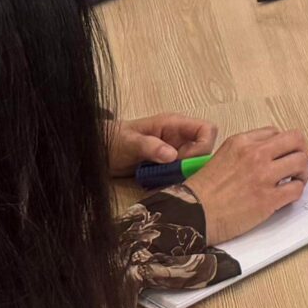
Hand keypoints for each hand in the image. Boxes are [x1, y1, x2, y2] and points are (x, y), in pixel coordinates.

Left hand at [103, 111, 217, 177]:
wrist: (100, 152)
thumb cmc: (113, 140)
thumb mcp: (129, 142)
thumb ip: (149, 146)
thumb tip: (172, 155)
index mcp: (175, 124)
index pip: (207, 130)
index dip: (203, 146)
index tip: (185, 161)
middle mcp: (180, 137)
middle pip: (205, 150)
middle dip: (194, 164)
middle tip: (173, 173)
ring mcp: (176, 152)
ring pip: (196, 164)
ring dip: (185, 174)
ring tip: (164, 179)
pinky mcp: (170, 166)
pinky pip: (183, 174)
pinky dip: (177, 180)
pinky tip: (162, 183)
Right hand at [181, 126, 307, 241]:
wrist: (194, 213)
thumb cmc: (202, 190)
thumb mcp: (220, 157)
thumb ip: (243, 152)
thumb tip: (266, 156)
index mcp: (242, 142)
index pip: (276, 132)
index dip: (283, 144)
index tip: (283, 155)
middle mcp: (255, 154)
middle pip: (296, 140)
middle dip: (301, 152)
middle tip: (297, 165)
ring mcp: (264, 175)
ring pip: (301, 162)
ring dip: (302, 172)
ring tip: (294, 181)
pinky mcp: (269, 198)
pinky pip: (296, 189)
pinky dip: (296, 192)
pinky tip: (288, 196)